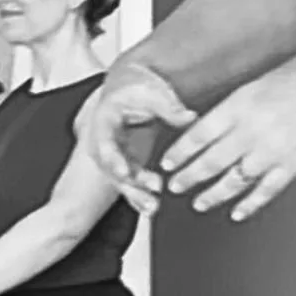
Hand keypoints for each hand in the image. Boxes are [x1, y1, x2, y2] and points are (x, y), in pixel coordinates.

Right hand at [83, 61, 196, 216]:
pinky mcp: (126, 165)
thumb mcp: (151, 91)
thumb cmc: (136, 86)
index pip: (105, 141)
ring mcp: (115, 156)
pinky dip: (141, 196)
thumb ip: (170, 107)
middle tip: (149, 195)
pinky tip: (152, 209)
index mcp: (104, 119)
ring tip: (153, 207)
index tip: (123, 171)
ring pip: (122, 180)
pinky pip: (131, 184)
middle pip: (112, 168)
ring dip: (137, 195)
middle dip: (130, 184)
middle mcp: (105, 141)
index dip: (112, 158)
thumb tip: (190, 117)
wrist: (128, 88)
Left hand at [160, 53, 295, 221]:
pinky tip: (238, 212)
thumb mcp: (262, 79)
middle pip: (210, 161)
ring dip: (213, 195)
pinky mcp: (293, 165)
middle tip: (174, 187)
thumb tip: (216, 124)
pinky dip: (249, 204)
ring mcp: (273, 151)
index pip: (198, 134)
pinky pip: (265, 191)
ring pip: (233, 181)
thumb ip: (238, 105)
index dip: (179, 152)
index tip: (167, 162)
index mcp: (241, 104)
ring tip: (200, 203)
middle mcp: (252, 130)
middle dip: (188, 177)